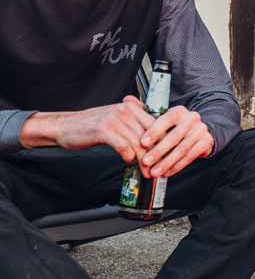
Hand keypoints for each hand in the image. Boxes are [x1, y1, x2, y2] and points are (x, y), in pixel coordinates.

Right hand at [29, 96, 154, 162]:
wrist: (65, 126)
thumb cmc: (92, 125)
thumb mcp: (116, 118)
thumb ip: (135, 123)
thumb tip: (156, 137)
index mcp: (131, 107)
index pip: (156, 125)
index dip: (163, 143)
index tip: (167, 156)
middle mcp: (125, 110)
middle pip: (149, 135)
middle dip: (156, 155)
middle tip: (159, 169)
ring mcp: (114, 119)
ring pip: (138, 143)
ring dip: (144, 160)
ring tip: (147, 171)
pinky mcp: (104, 130)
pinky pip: (124, 146)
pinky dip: (128, 156)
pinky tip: (128, 161)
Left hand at [140, 106, 213, 176]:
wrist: (198, 131)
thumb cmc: (173, 126)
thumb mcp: (161, 118)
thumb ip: (144, 111)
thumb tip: (127, 100)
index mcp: (179, 111)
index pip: (166, 120)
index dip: (154, 132)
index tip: (142, 143)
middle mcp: (192, 119)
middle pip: (174, 137)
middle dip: (158, 151)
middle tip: (145, 162)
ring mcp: (201, 130)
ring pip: (182, 149)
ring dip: (167, 162)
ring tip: (155, 172)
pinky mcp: (207, 142)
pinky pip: (190, 156)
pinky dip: (177, 166)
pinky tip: (166, 173)